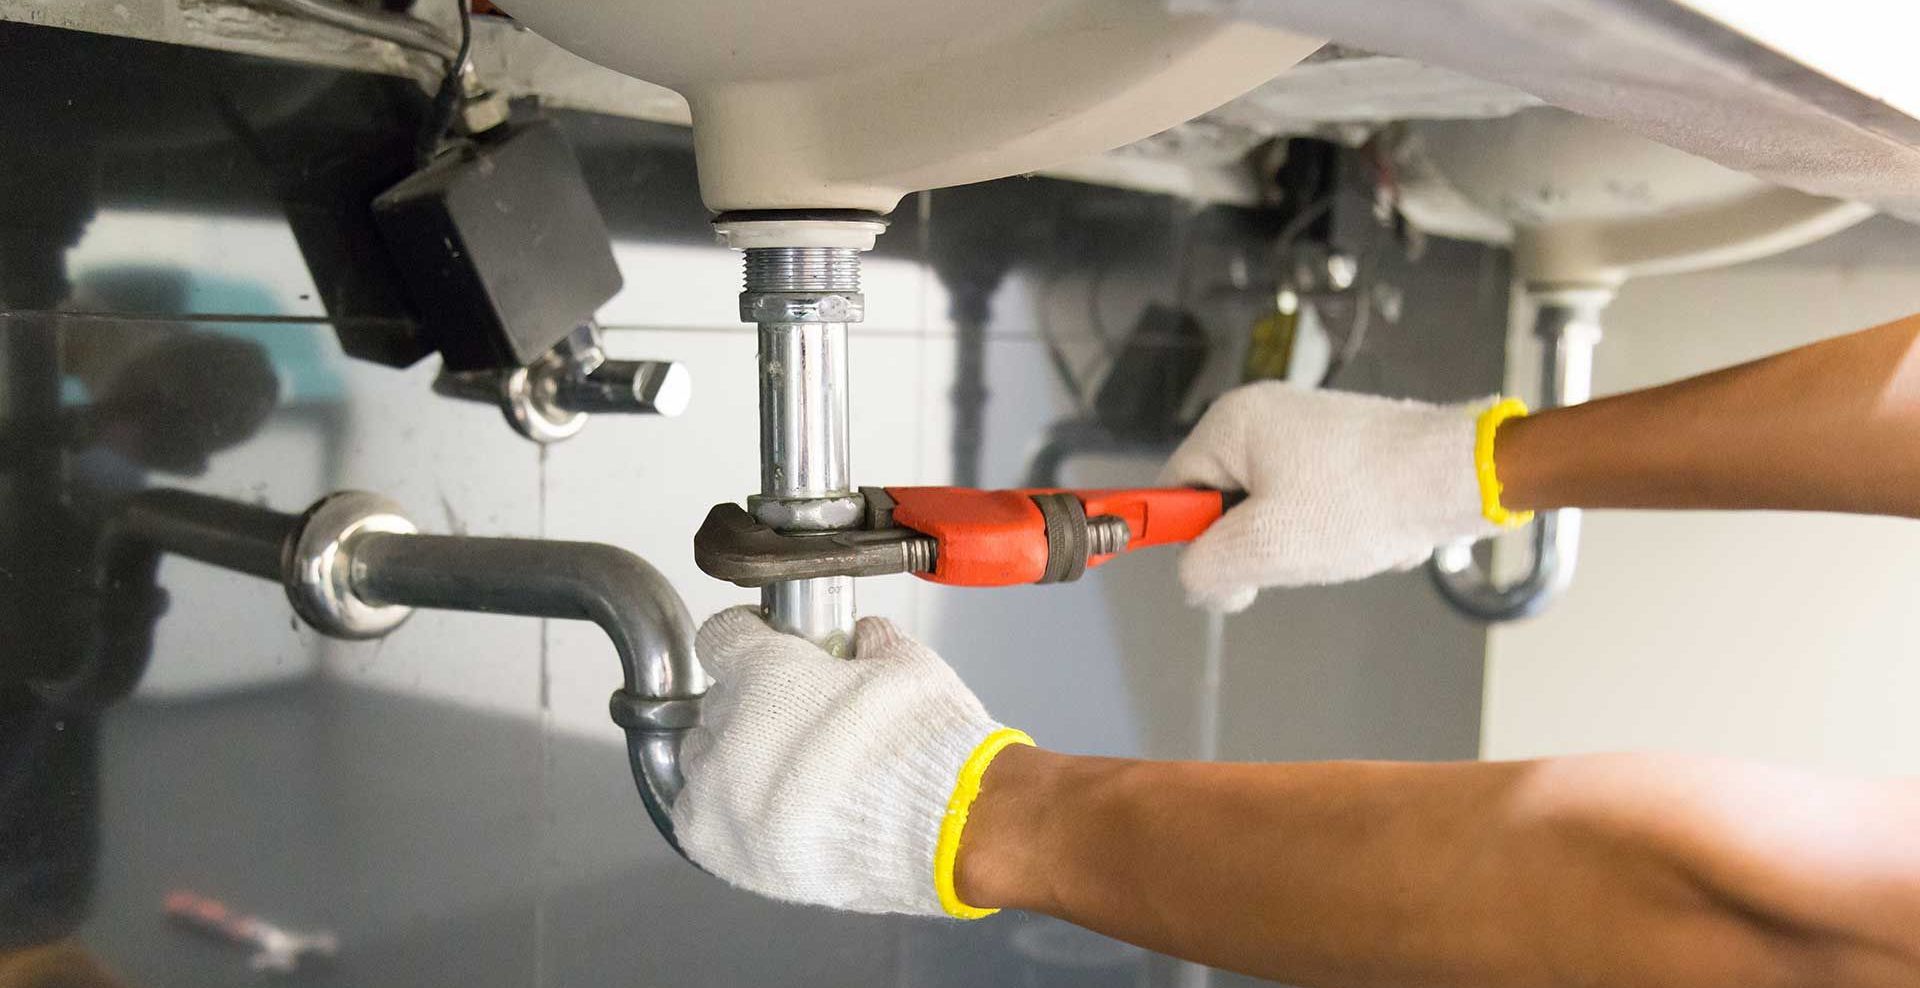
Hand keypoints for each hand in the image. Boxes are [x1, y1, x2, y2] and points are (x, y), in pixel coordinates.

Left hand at [671, 607, 1021, 915]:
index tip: (762, 645)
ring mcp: (721, 794)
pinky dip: (721, 810)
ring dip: (732, 757)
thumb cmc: (927, 746)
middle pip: (717, 702)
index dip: (747, 637)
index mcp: (767, 674)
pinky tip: (762, 808)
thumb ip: (872, 642)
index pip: (720, 637)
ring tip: (782, 770)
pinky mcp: (722, 847)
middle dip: (752, 704)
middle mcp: (731, 732)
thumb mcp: (908, 664)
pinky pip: (696, 815)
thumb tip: (865, 637)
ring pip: (701, 758)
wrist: (947, 829)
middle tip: (794, 719)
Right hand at [1161, 383, 1496, 610]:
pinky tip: (1368, 533)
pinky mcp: (1345, 452)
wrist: (1459, 477)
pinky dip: (1337, 532)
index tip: (1224, 568)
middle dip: (1260, 544)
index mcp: (1233, 422)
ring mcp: (1308, 432)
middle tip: (1294, 555)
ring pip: (1275, 514)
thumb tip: (1200, 582)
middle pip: (1225, 504)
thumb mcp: (1264, 547)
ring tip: (1341, 542)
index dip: (1191, 538)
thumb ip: (1204, 570)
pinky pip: (1316, 508)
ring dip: (1303, 544)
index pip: (1174, 489)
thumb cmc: (1363, 501)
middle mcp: (1266, 416)